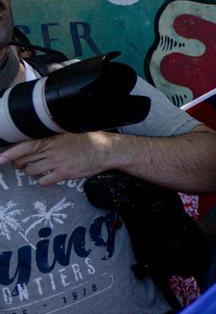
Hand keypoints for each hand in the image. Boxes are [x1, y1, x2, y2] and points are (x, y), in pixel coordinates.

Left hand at [0, 131, 118, 185]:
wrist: (107, 151)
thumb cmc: (89, 140)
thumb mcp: (69, 132)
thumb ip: (52, 136)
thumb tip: (34, 141)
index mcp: (52, 138)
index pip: (25, 146)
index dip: (11, 153)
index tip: (1, 158)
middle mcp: (53, 150)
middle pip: (26, 160)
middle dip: (20, 163)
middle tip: (23, 163)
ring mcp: (59, 162)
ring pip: (32, 171)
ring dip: (31, 172)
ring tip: (37, 169)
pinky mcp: (65, 173)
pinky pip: (44, 181)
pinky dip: (42, 180)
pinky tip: (47, 177)